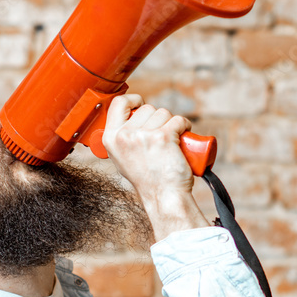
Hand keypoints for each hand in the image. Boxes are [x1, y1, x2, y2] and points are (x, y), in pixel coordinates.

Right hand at [103, 94, 209, 239]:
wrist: (164, 197)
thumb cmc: (148, 181)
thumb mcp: (123, 159)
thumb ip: (122, 140)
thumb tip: (129, 122)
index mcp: (110, 138)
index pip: (118, 103)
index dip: (133, 100)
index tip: (141, 103)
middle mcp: (124, 135)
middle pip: (147, 108)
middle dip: (159, 119)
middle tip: (162, 138)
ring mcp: (143, 135)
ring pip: (164, 113)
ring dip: (173, 123)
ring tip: (172, 141)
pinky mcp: (163, 136)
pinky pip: (179, 120)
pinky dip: (185, 126)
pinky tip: (183, 137)